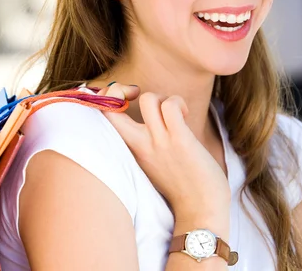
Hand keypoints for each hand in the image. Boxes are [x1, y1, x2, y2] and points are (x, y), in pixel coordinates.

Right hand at [98, 83, 230, 221]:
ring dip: (163, 99)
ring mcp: (159, 142)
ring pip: (149, 99)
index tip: (124, 99)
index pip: (102, 118)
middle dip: (117, 90)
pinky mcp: (180, 140)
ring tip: (174, 114)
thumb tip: (151, 120)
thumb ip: (146, 145)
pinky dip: (178, 103)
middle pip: (109, 107)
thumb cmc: (181, 187)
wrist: (200, 212)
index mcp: (130, 151)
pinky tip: (185, 117)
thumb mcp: (152, 164)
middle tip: (136, 96)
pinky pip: (171, 105)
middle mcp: (139, 145)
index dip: (106, 99)